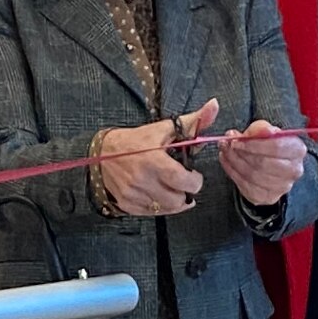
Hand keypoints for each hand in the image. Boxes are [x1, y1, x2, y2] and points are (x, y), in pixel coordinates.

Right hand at [91, 98, 212, 216]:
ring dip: (175, 200)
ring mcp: (133, 194)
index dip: (194, 182)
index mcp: (153, 160)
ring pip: (166, 208)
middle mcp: (141, 179)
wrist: (103, 152)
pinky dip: (161, 206)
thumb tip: (214, 106)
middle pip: (177, 199)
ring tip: (173, 188)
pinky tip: (160, 194)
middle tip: (183, 182)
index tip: (194, 175)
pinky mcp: (127, 204)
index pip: (182, 181)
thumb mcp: (164, 129)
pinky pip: (152, 212)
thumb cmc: (137, 140)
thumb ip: (193, 122)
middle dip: (185, 192)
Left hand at [216, 116, 307, 209]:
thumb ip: (258, 129)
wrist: (270, 163)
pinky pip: (246, 186)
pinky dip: (232, 173)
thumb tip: (249, 133)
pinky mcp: (268, 197)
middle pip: (263, 163)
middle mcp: (294, 170)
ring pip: (252, 176)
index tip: (235, 140)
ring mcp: (282, 187)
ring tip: (225, 151)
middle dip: (240, 153)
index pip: (276, 147)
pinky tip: (227, 162)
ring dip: (234, 162)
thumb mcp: (264, 131)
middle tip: (226, 144)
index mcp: (297, 150)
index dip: (252, 144)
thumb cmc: (268, 144)